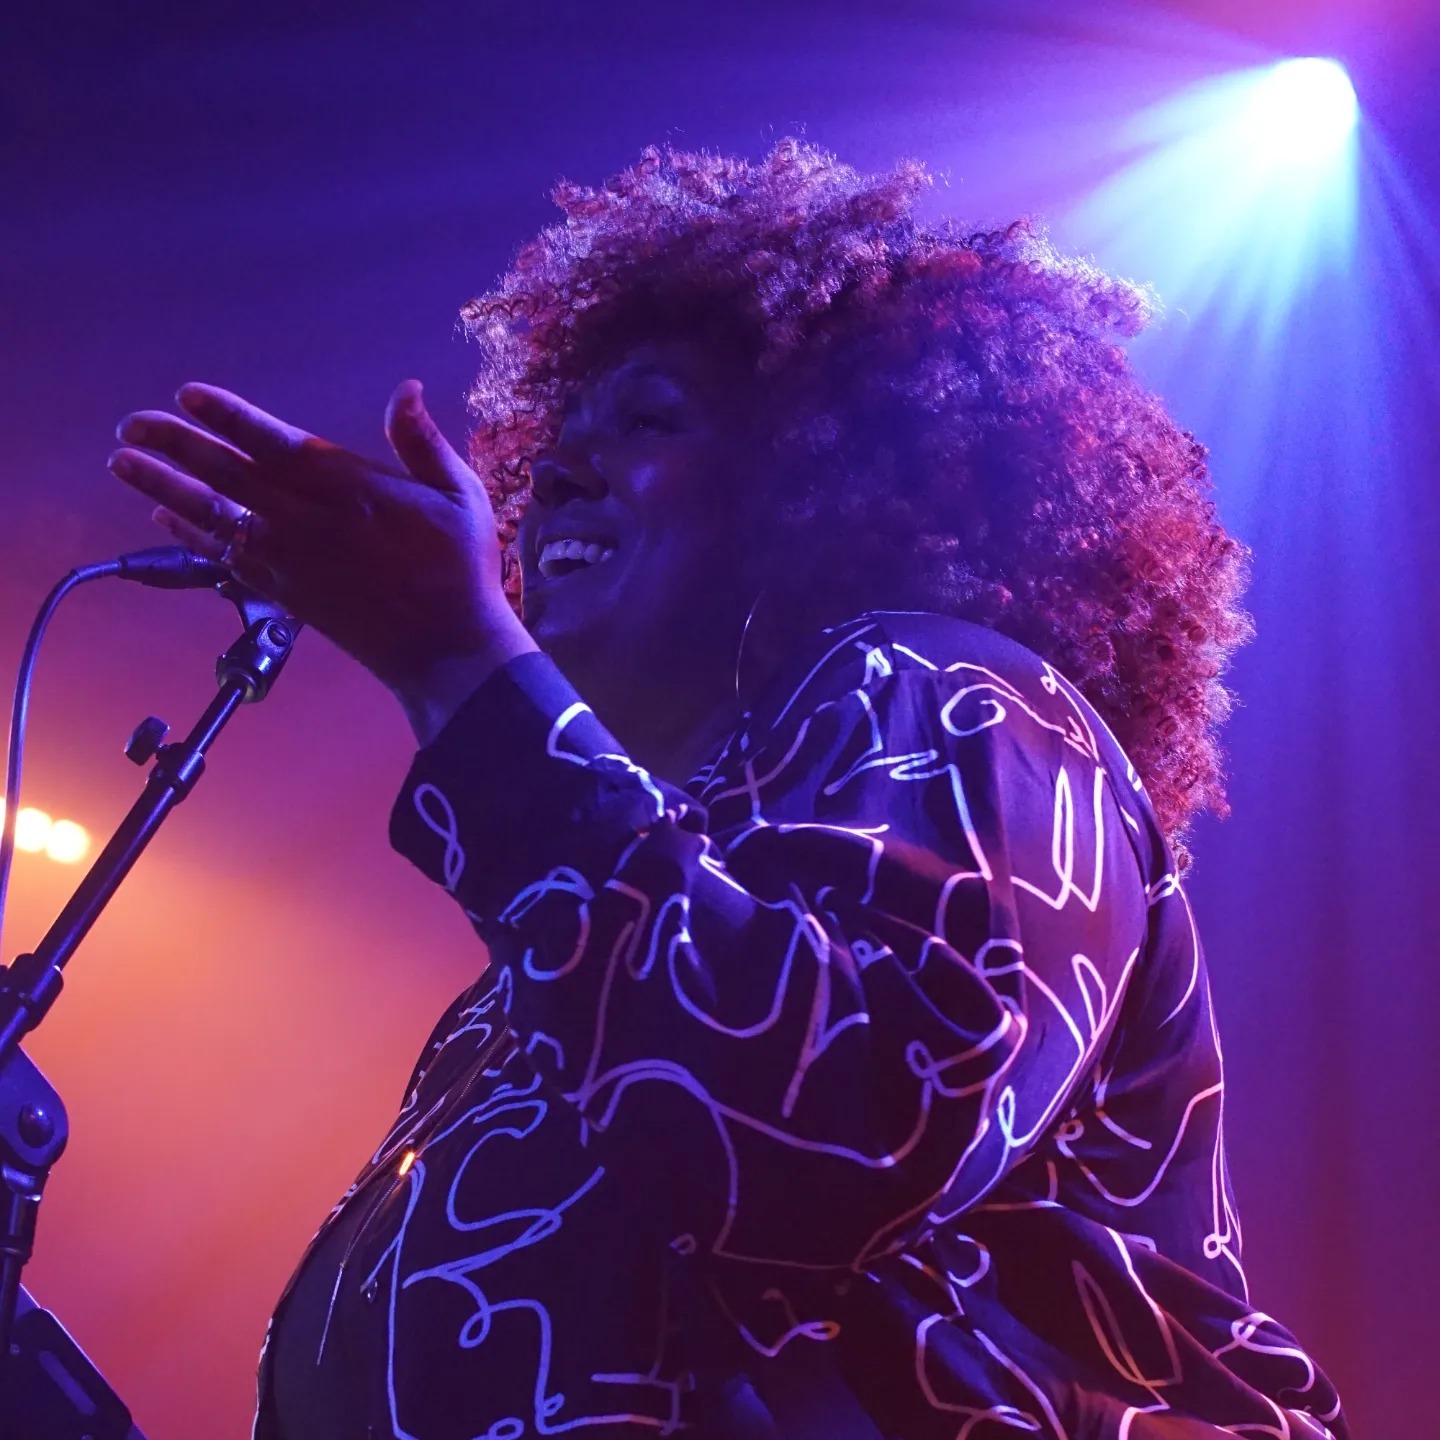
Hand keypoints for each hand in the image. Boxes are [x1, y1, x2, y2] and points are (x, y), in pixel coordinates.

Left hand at [108, 380, 535, 739]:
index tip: (189, 395)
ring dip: (165, 489)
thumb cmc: (461, 568)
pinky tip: (164, 520)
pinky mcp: (287, 594)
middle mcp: (311, 522)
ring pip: (217, 517)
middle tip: (132, 425)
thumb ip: (423, 441)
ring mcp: (294, 561)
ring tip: (124, 465)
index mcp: (353, 489)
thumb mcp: (461, 494)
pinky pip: (227, 560)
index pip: (276, 443)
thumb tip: (405, 389)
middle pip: (230, 476)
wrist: (448, 650)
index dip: (229, 417)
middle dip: (176, 446)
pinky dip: (193, 538)